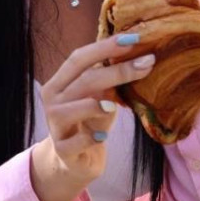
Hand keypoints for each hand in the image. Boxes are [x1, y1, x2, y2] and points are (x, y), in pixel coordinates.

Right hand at [39, 33, 155, 190]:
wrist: (74, 161)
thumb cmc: (89, 123)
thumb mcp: (99, 98)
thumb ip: (108, 80)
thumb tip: (139, 56)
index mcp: (59, 82)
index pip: (79, 58)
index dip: (105, 47)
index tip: (133, 39)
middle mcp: (52, 100)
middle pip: (83, 79)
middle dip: (117, 70)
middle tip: (147, 62)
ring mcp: (55, 125)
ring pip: (73, 108)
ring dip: (96, 104)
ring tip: (114, 106)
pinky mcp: (63, 150)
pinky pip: (76, 141)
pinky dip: (90, 138)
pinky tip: (102, 137)